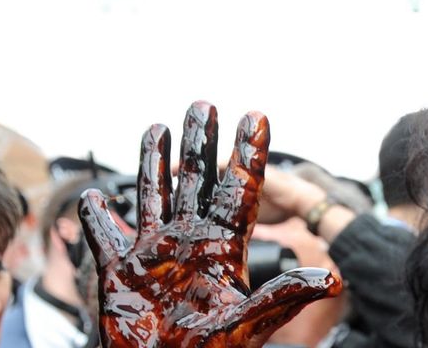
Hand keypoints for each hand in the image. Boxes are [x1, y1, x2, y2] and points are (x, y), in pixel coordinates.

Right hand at [78, 101, 341, 346]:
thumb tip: (332, 281)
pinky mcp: (122, 271)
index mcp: (224, 247)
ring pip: (155, 196)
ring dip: (154, 162)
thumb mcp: (251, 322)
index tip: (256, 116)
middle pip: (197, 181)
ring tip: (158, 125)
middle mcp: (192, 241)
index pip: (240, 189)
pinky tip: (94, 196)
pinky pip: (107, 236)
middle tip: (204, 104)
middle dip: (202, 143)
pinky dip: (98, 218)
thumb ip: (284, 296)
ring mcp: (156, 253)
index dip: (248, 153)